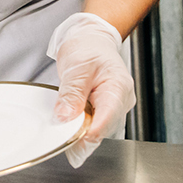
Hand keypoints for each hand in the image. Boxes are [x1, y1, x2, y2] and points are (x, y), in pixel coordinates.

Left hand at [48, 13, 135, 167]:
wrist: (92, 39)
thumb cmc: (88, 48)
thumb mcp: (77, 68)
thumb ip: (71, 94)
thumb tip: (65, 118)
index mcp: (118, 89)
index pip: (104, 122)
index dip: (86, 136)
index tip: (67, 142)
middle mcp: (121, 101)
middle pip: (102, 130)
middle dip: (82, 139)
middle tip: (61, 143)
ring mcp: (114, 106)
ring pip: (98, 129)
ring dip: (80, 135)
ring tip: (63, 135)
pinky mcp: (105, 108)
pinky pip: (94, 124)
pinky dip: (81, 128)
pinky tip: (69, 129)